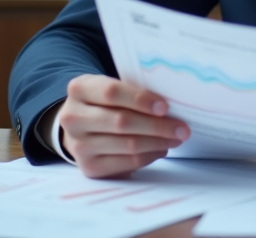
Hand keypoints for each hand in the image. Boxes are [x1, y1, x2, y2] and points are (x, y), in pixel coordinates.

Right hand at [57, 74, 189, 177]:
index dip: (140, 99)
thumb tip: (170, 103)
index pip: (112, 92)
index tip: (165, 107)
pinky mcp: (88, 167)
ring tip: (176, 138)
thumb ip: (132, 91)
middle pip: (121, 122)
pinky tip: (161, 149)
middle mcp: (73, 118)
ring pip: (127, 144)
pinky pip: (126, 163)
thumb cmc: (104, 102)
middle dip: (157, 126)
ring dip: (157, 142)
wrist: (79, 126)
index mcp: (79, 89)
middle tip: (182, 128)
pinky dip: (149, 156)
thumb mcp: (109, 87)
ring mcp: (78, 145)